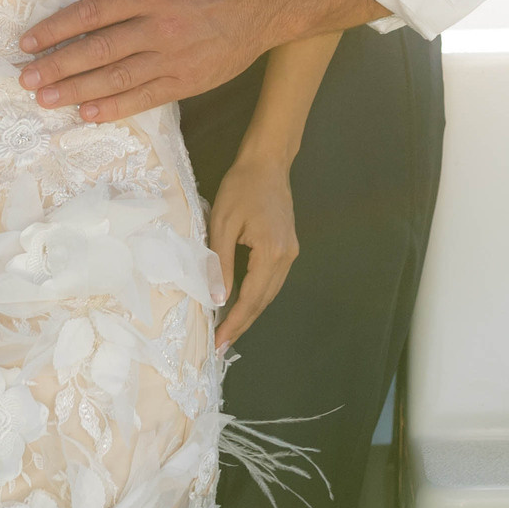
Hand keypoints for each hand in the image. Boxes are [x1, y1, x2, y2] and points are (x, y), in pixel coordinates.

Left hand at [17, 0, 276, 121]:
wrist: (261, 2)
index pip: (92, 14)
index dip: (56, 29)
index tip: (28, 43)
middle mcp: (158, 27)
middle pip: (98, 50)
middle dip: (57, 66)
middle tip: (25, 79)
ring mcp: (173, 57)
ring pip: (116, 78)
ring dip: (77, 90)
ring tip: (45, 99)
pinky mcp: (186, 81)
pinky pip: (145, 98)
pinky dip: (115, 108)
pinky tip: (88, 114)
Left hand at [207, 151, 300, 346]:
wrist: (267, 162)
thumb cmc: (241, 187)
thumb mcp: (223, 224)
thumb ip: (220, 264)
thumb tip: (218, 300)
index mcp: (271, 253)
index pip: (251, 299)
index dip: (234, 323)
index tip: (218, 343)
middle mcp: (286, 257)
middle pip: (264, 301)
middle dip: (242, 324)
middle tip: (221, 345)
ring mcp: (290, 252)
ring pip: (270, 293)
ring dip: (250, 312)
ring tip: (228, 329)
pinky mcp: (288, 246)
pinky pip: (272, 280)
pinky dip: (257, 295)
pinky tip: (242, 302)